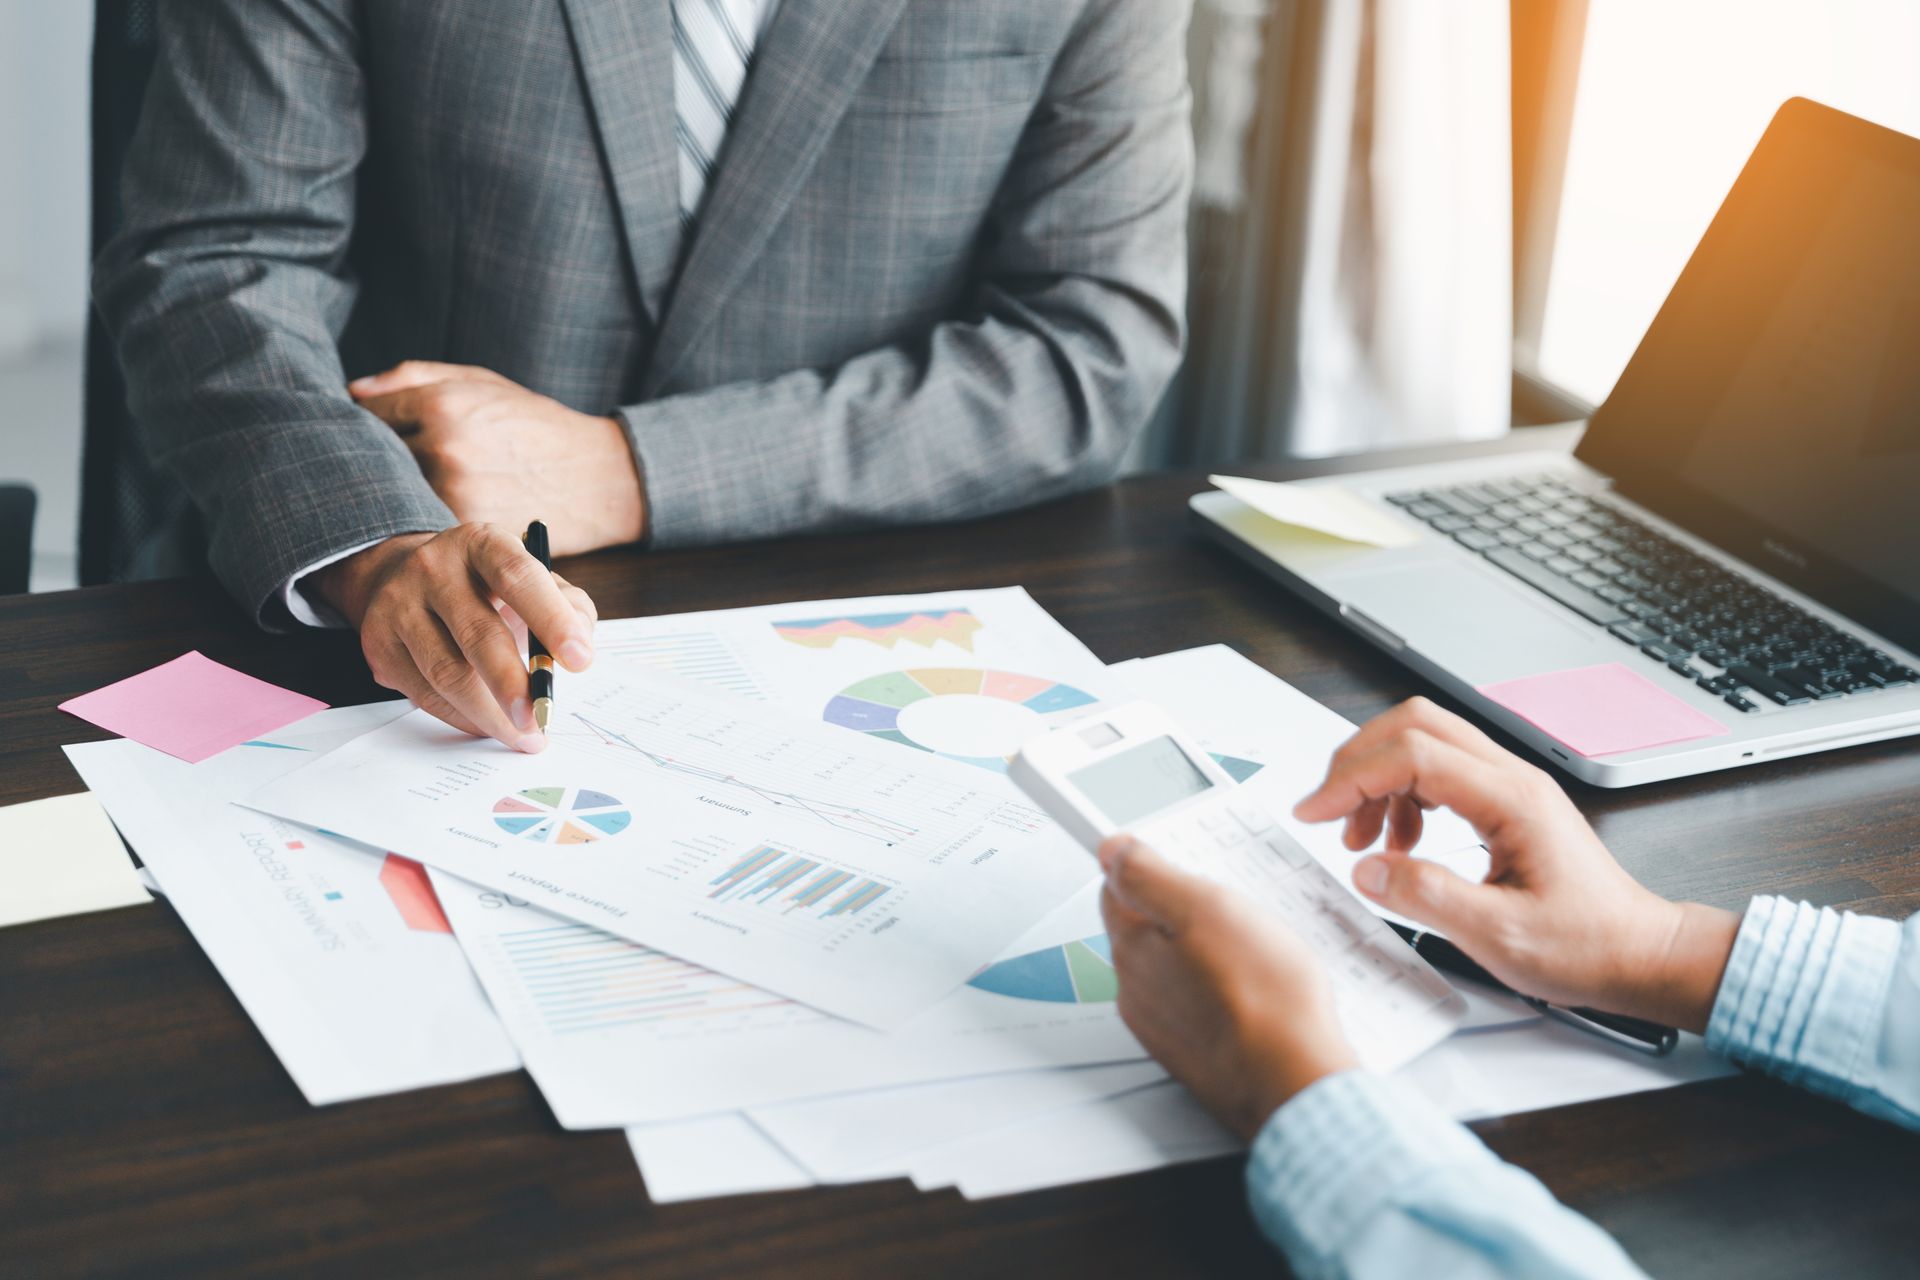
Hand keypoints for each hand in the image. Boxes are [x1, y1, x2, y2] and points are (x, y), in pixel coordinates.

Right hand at [314, 524, 597, 750]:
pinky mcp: (379, 644)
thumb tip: (580, 649)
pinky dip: (464, 718)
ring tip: (524, 734)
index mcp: (481, 543)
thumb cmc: (488, 586)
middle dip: (514, 684)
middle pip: (477, 633)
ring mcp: (399, 605)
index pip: (517, 576)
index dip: (551, 618)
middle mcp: (433, 568)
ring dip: (490, 715)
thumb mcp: (533, 579)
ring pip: (447, 673)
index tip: (580, 660)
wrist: (407, 578)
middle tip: (541, 717)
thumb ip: (569, 607)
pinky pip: (425, 694)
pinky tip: (489, 725)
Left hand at [349, 361, 646, 554]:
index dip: (367, 426)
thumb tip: (355, 391)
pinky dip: (420, 520)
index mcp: (443, 402)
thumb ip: (416, 377)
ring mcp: (453, 491)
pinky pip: (421, 522)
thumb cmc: (539, 427)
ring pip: (395, 494)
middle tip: (380, 468)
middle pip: (376, 458)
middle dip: (376, 463)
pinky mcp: (466, 529)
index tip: (370, 435)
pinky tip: (431, 516)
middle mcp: (443, 445)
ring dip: (395, 494)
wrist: (598, 478)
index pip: (371, 415)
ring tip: (411, 492)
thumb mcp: (484, 383)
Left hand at [1097, 835, 1357, 1140]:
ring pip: (1176, 967)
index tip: (1179, 865)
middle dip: (1184, 911)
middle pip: (1148, 928)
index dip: (1150, 867)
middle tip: (1234, 911)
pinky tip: (1259, 992)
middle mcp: (1135, 990)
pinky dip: (1222, 991)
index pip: (1115, 888)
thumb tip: (1112, 848)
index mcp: (1131, 948)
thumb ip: (1149, 874)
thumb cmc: (1262, 999)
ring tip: (1255, 954)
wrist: (1294, 1081)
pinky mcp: (1193, 1052)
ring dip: (1205, 953)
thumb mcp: (1206, 907)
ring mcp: (1163, 1025)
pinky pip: (1199, 1005)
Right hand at [1292, 698, 1739, 1031]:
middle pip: (1415, 725)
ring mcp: (1509, 787)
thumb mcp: (1499, 937)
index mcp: (1511, 800)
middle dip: (1358, 761)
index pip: (1413, 756)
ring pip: (1424, 744)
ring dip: (1378, 781)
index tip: (1315, 812)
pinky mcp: (1505, 804)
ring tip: (1362, 840)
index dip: (1353, 778)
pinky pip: (1439, 773)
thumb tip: (1368, 870)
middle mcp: (1511, 779)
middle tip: (1327, 810)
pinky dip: (1402, 798)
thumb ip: (1427, 898)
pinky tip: (1399, 846)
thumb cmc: (1586, 946)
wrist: (1638, 954)